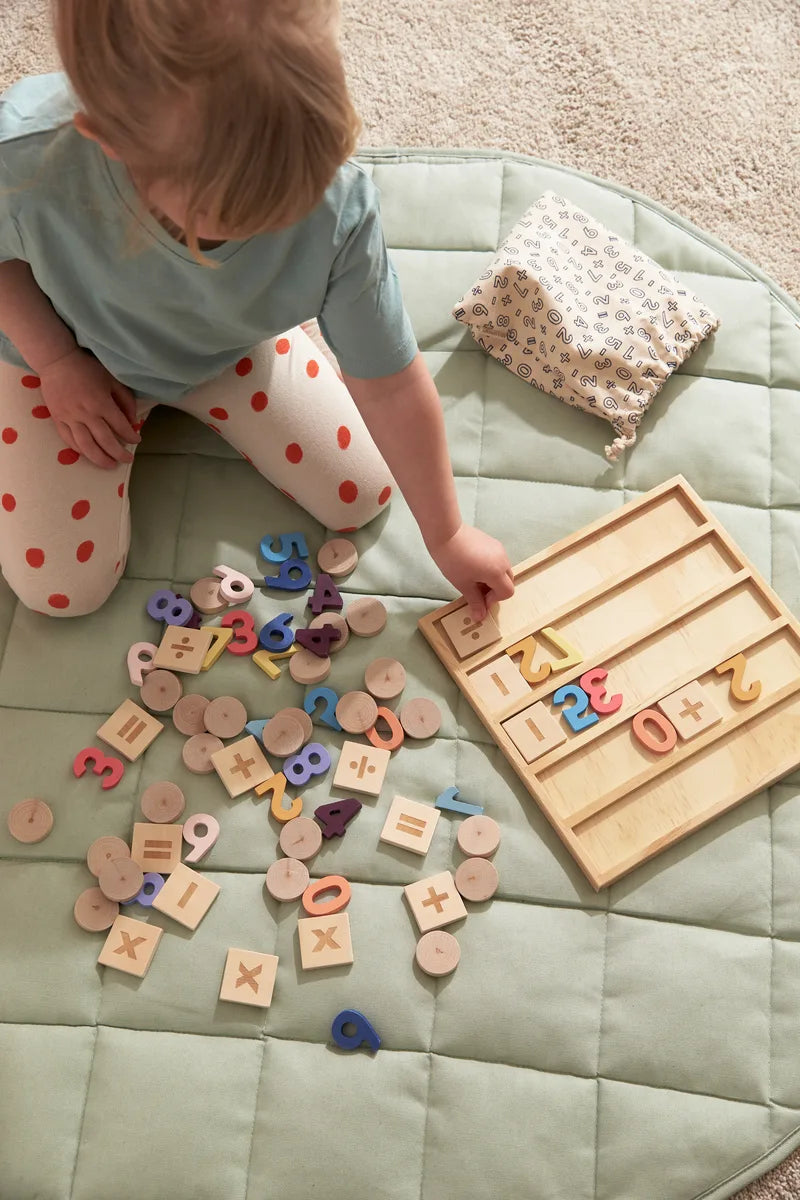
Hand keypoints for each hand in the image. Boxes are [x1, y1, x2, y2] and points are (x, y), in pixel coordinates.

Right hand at [39, 348, 140, 468]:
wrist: (57, 361)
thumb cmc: (87, 368)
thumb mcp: (112, 379)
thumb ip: (125, 400)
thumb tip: (133, 421)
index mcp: (101, 402)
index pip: (120, 426)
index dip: (131, 436)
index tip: (137, 440)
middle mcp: (86, 413)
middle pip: (105, 441)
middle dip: (118, 453)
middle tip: (127, 460)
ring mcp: (70, 418)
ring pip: (86, 445)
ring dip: (99, 459)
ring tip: (110, 465)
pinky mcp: (57, 419)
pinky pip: (69, 440)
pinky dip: (80, 450)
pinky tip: (89, 455)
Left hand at [427, 523, 514, 621]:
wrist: (446, 532)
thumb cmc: (452, 560)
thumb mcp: (463, 584)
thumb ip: (475, 601)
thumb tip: (480, 617)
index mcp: (497, 572)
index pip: (507, 592)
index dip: (494, 600)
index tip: (479, 600)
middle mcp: (503, 560)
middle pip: (508, 581)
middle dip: (495, 590)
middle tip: (477, 591)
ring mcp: (499, 549)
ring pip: (503, 571)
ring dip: (493, 579)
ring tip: (474, 578)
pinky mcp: (493, 542)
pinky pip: (498, 560)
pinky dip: (491, 568)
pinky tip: (474, 566)